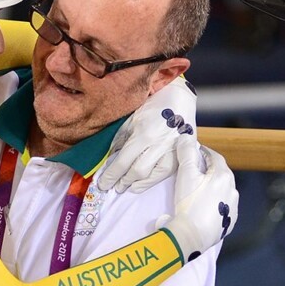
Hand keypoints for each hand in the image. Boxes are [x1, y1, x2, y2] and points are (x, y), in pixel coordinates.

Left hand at [97, 77, 197, 192]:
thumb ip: (120, 139)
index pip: (123, 161)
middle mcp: (159, 144)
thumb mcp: (131, 118)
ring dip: (137, 183)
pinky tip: (142, 183)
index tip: (102, 183)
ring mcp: (172, 149)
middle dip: (122, 181)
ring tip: (126, 187)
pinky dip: (152, 180)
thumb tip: (110, 160)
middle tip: (112, 187)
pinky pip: (167, 172)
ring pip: (153, 174)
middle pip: (137, 171)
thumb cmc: (152, 105)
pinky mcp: (182, 152)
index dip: (111, 175)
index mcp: (144, 133)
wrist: (179, 97)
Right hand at [157, 134, 236, 260]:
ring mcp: (233, 207)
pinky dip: (216, 204)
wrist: (191, 236)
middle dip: (210, 170)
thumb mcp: (185, 174)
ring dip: (214, 187)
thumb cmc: (188, 203)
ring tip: (200, 190)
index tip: (195, 151)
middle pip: (221, 174)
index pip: (214, 157)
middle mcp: (232, 190)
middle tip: (196, 170)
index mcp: (223, 176)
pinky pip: (224, 208)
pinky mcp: (229, 223)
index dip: (204, 152)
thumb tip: (187, 137)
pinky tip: (206, 207)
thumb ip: (186, 153)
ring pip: (224, 191)